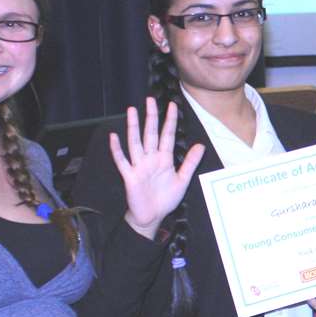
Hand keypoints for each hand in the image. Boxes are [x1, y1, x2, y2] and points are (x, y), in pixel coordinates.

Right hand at [112, 98, 205, 238]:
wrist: (152, 216)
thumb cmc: (166, 199)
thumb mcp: (182, 180)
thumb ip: (190, 163)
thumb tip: (201, 145)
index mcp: (164, 158)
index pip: (167, 135)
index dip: (169, 121)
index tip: (172, 105)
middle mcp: (150, 159)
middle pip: (150, 134)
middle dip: (151, 117)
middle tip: (150, 99)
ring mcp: (139, 166)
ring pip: (135, 142)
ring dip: (133, 127)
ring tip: (132, 110)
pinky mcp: (130, 176)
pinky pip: (122, 161)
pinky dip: (117, 150)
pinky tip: (114, 136)